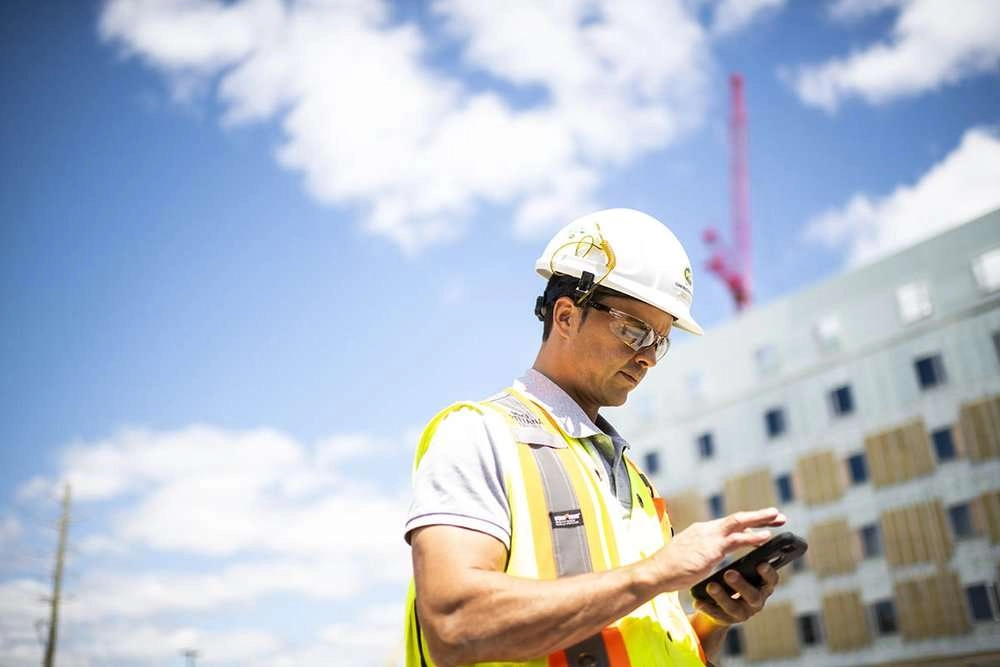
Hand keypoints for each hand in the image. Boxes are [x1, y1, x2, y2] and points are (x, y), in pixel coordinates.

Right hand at [649, 507, 785, 591]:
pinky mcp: (712, 548)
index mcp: (701, 532)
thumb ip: (701, 552)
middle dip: (758, 516)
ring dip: (761, 520)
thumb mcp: (688, 556)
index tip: (759, 522)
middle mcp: (706, 530)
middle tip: (777, 514)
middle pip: (737, 519)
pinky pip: (738, 540)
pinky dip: (753, 537)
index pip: (727, 524)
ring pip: (740, 523)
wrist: (657, 572)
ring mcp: (709, 537)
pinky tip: (766, 537)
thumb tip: (708, 556)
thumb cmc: (669, 568)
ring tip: (779, 519)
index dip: (746, 523)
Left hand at [693, 562, 778, 624]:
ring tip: (711, 586)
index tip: (761, 564)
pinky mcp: (726, 619)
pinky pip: (716, 615)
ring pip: (733, 607)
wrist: (722, 605)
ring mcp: (742, 613)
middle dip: (741, 585)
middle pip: (753, 596)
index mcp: (763, 586)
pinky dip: (707, 607)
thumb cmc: (736, 581)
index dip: (768, 573)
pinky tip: (698, 601)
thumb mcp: (744, 570)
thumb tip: (746, 531)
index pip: (771, 580)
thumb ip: (747, 558)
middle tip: (729, 573)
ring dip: (722, 596)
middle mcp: (756, 601)